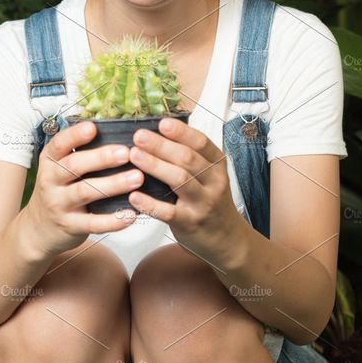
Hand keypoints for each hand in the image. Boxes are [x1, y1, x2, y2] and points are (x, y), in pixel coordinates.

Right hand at [23, 121, 143, 259]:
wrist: (38, 229)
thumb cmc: (59, 189)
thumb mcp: (59, 168)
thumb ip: (79, 153)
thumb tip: (115, 132)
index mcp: (51, 161)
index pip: (59, 144)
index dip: (75, 135)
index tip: (93, 127)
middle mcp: (51, 180)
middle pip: (75, 166)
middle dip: (102, 158)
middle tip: (127, 153)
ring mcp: (59, 204)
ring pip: (85, 192)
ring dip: (113, 184)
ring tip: (137, 178)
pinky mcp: (69, 226)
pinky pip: (93, 223)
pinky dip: (112, 220)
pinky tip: (131, 215)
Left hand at [128, 117, 240, 262]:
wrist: (228, 239)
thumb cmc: (210, 200)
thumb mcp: (210, 176)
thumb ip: (190, 157)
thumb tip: (157, 132)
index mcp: (217, 165)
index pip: (201, 142)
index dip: (181, 132)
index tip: (161, 122)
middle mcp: (214, 182)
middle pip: (187, 158)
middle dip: (161, 145)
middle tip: (139, 136)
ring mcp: (203, 203)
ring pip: (179, 180)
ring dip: (155, 165)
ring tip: (134, 155)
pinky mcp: (190, 223)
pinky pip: (168, 212)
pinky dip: (150, 203)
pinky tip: (134, 195)